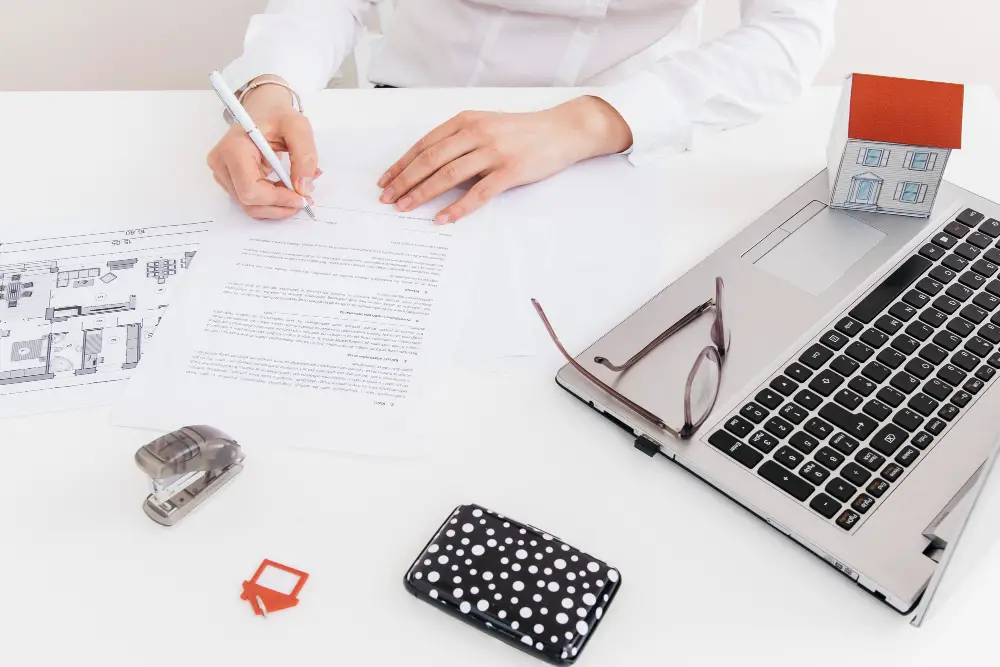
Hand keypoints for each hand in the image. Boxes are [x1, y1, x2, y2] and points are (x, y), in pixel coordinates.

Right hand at [206, 80, 319, 219]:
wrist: (262, 110)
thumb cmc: (277, 116)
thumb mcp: (298, 127)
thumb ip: (305, 156)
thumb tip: (303, 188)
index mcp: (234, 148)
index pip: (250, 189)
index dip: (277, 199)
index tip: (301, 198)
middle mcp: (221, 162)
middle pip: (248, 202)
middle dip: (279, 206)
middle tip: (304, 200)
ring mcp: (222, 173)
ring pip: (249, 205)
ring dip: (276, 206)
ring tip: (296, 192)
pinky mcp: (228, 179)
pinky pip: (249, 201)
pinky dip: (270, 201)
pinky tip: (284, 189)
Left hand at [377, 96, 632, 223]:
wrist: (563, 130)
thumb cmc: (524, 131)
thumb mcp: (487, 125)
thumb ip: (460, 140)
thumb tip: (431, 166)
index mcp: (467, 120)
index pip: (424, 144)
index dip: (401, 164)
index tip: (385, 180)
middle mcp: (476, 133)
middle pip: (430, 160)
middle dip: (404, 181)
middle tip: (387, 198)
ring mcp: (493, 152)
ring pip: (448, 175)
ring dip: (422, 193)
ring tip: (405, 207)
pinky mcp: (510, 171)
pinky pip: (478, 193)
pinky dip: (457, 207)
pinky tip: (442, 218)